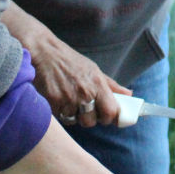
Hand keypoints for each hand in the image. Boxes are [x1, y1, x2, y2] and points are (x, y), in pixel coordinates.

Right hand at [1, 2, 129, 125]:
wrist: (43, 52)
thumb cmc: (70, 61)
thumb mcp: (93, 69)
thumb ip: (112, 86)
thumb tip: (130, 95)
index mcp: (97, 83)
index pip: (111, 112)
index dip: (109, 117)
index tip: (106, 115)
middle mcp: (84, 92)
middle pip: (92, 121)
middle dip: (90, 118)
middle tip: (84, 108)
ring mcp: (68, 98)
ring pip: (75, 121)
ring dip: (74, 116)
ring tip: (69, 101)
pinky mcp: (52, 102)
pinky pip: (61, 118)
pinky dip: (61, 113)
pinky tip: (58, 100)